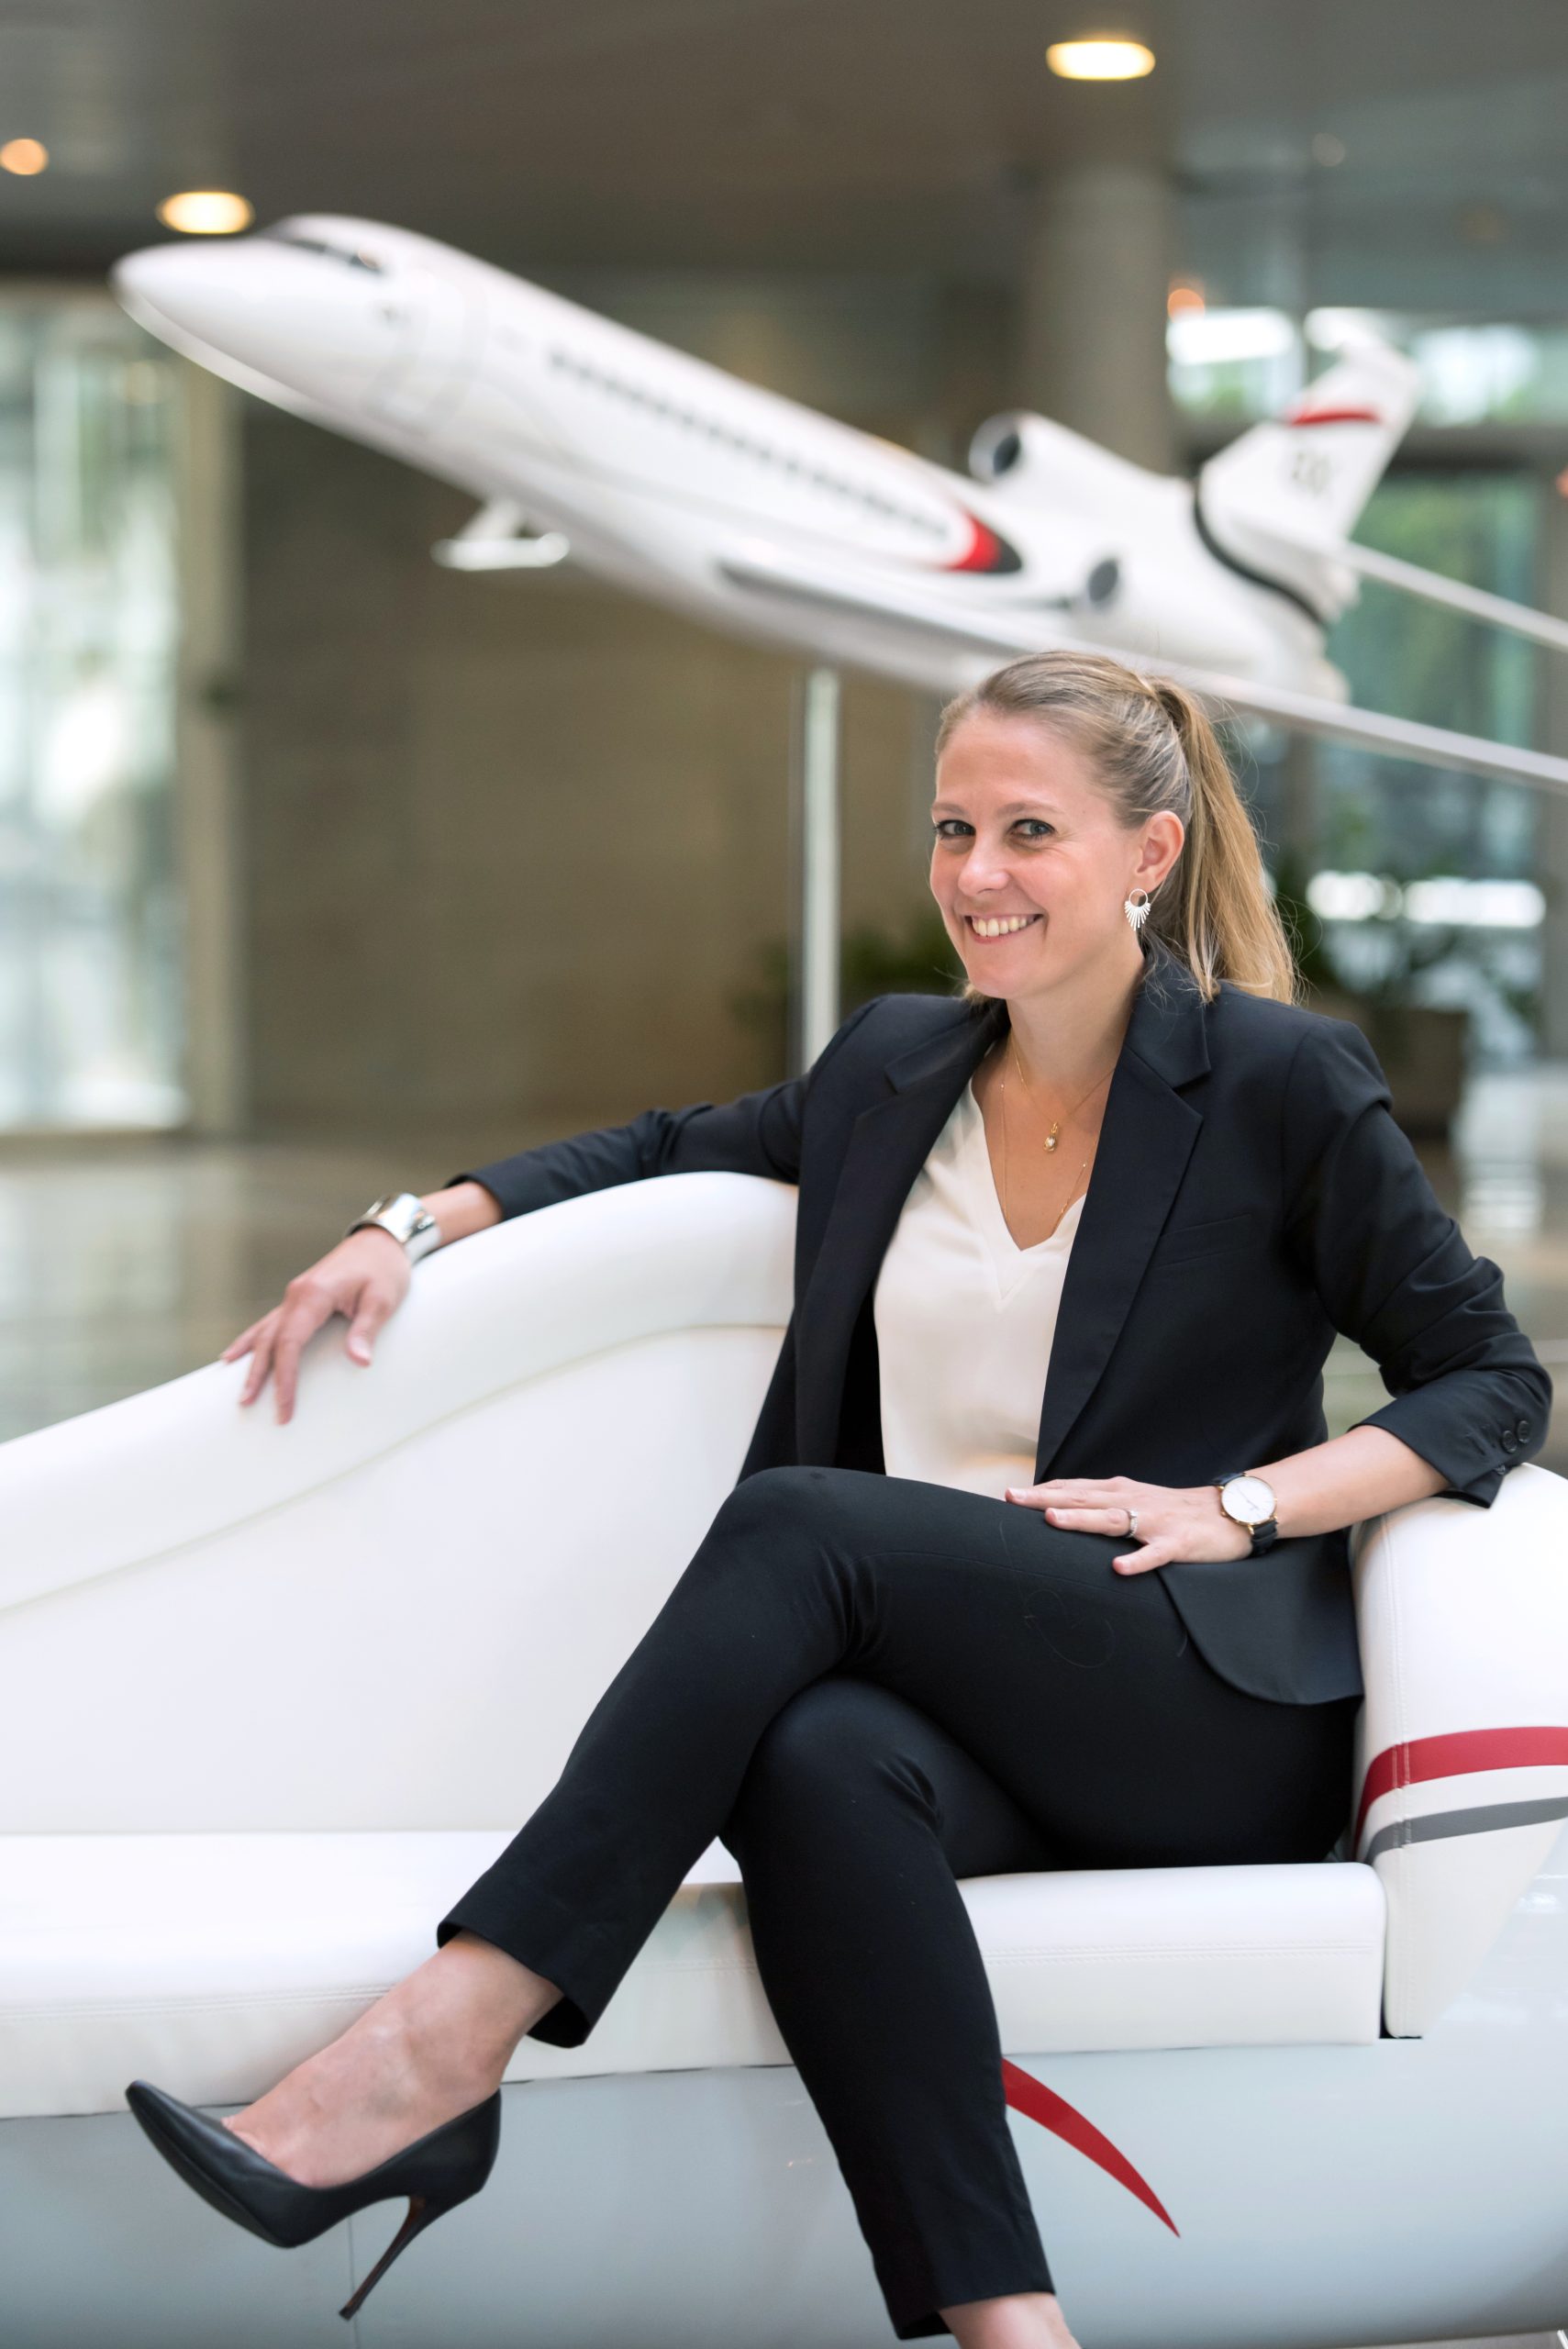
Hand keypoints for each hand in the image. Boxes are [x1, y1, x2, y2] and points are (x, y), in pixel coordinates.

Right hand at [221, 1228, 411, 1424]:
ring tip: (239, 1391)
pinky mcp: (300, 1297)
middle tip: (246, 1405)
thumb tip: (360, 1362)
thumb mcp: (382, 1300)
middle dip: (258, 1375)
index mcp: (313, 1295)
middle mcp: (297, 1294)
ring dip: (251, 1361)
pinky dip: (252, 1340)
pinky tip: (235, 1354)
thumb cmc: (385, 1269)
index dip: (284, 1378)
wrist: (381, 1240)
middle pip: (270, 1341)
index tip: (284, 1406)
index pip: (289, 1343)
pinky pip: (270, 1322)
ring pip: (265, 1332)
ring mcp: (295, 1294)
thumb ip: (366, 1330)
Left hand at [1002, 1474, 1253, 1572]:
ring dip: (1081, 1519)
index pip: (1075, 1488)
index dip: (1042, 1490)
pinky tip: (1119, 1568)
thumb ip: (1104, 1501)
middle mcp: (1133, 1501)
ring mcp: (1155, 1522)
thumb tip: (1064, 1503)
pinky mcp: (1178, 1543)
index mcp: (1121, 1492)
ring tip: (1051, 1519)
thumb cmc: (1179, 1509)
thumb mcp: (1137, 1499)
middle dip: (1045, 1498)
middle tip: (1012, 1498)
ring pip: (1112, 1520)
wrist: (1232, 1511)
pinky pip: (1155, 1553)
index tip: (1008, 1494)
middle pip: (1083, 1498)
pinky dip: (1138, 1559)